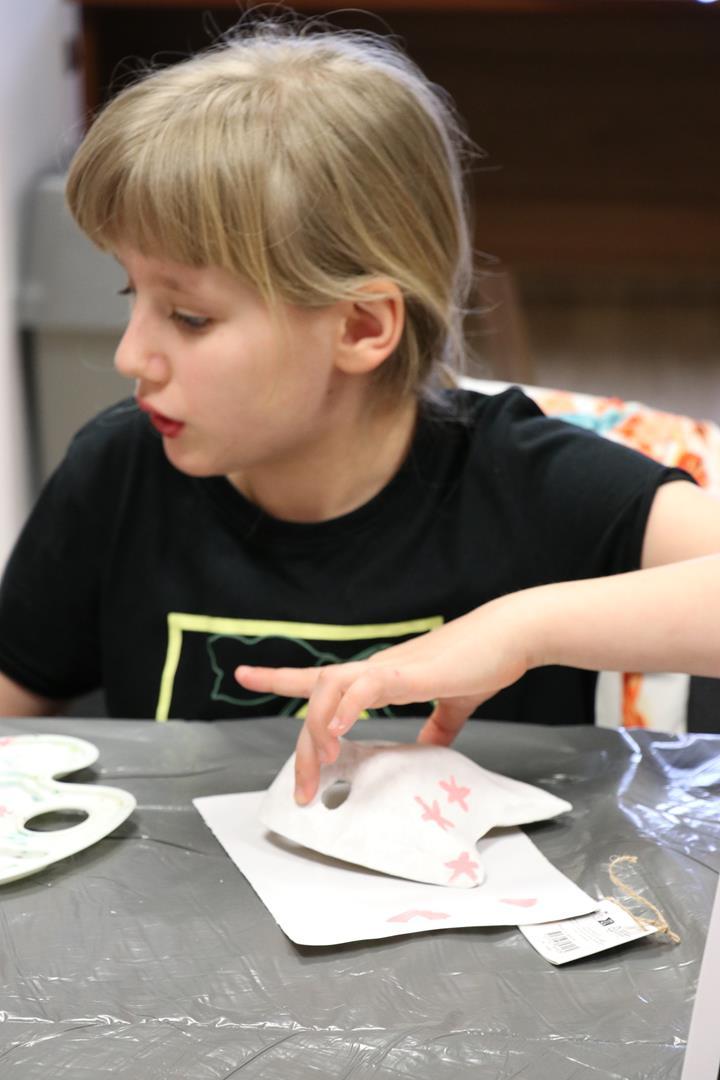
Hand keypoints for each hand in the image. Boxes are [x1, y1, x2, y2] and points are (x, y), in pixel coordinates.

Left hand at [235, 597, 530, 803]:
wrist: (510, 636)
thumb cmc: (482, 661)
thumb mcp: (452, 702)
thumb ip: (437, 726)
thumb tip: (430, 750)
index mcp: (379, 677)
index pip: (319, 677)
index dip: (280, 678)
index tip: (244, 675)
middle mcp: (373, 669)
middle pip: (315, 697)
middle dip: (302, 745)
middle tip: (300, 789)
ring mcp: (387, 668)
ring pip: (328, 691)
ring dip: (317, 731)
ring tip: (322, 768)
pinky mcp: (406, 672)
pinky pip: (364, 688)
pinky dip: (346, 709)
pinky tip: (339, 733)